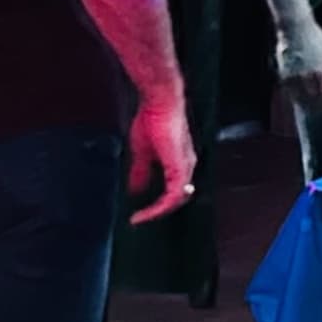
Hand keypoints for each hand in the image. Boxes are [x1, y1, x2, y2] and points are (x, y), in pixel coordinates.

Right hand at [128, 96, 198, 221]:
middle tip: (139, 219)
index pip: (172, 191)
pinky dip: (159, 206)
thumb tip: (135, 190)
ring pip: (176, 199)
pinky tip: (145, 212)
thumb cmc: (152, 120)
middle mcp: (186, 167)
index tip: (137, 213)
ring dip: (157, 212)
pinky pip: (173, 195)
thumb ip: (141, 172)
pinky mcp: (180, 167)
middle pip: (176, 198)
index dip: (156, 205)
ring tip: (140, 218)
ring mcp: (185, 167)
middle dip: (157, 211)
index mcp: (178, 163)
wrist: (159, 102)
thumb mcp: (142, 153)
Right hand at [273, 22, 321, 114]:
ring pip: (300, 97)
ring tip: (311, 110)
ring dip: (306, 105)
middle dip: (319, 106)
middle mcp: (307, 74)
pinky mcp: (283, 73)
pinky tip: (299, 100)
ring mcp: (294, 74)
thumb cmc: (316, 38)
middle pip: (314, 97)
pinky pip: (289, 91)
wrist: (295, 28)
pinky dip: (294, 97)